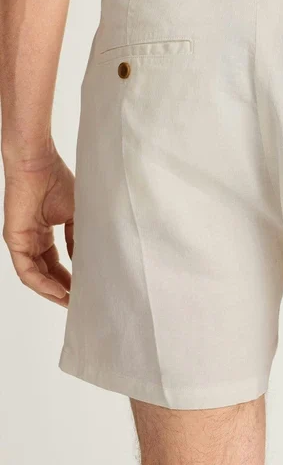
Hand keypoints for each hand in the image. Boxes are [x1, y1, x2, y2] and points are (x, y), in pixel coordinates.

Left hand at [3, 144, 74, 306]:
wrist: (38, 161)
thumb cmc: (56, 180)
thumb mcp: (75, 215)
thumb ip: (77, 239)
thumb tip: (85, 263)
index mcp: (43, 233)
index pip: (56, 263)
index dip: (70, 279)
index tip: (86, 290)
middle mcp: (31, 240)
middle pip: (45, 274)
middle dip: (62, 290)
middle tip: (80, 303)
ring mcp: (21, 241)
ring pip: (35, 276)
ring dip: (52, 292)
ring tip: (70, 302)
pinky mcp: (14, 240)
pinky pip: (27, 270)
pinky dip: (42, 283)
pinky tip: (58, 291)